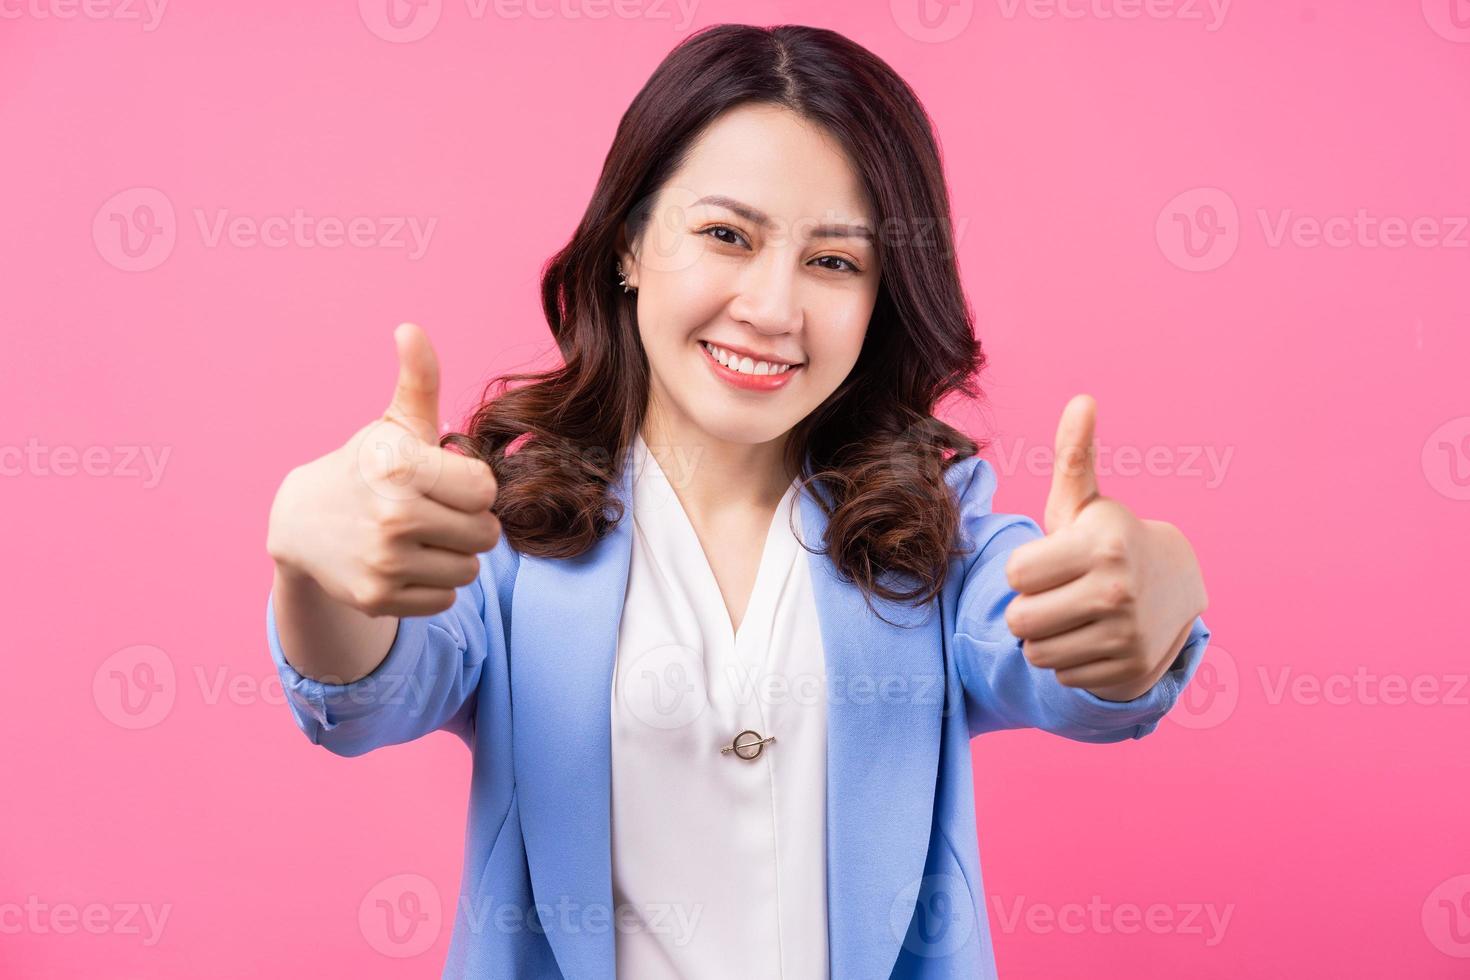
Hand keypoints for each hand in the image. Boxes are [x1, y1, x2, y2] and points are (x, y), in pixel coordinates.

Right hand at [266, 323, 501, 617]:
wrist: (302, 523)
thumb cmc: (366, 467)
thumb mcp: (394, 424)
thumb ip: (418, 380)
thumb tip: (410, 329)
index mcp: (402, 468)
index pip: (485, 490)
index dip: (471, 485)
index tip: (445, 480)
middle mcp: (393, 517)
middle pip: (485, 534)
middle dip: (467, 521)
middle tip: (435, 510)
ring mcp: (383, 562)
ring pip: (468, 569)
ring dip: (453, 554)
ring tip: (421, 536)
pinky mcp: (376, 598)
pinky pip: (445, 598)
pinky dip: (432, 583)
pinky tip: (406, 562)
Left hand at [1002, 394, 1207, 701]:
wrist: (1173, 592)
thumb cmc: (1106, 542)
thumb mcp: (1087, 504)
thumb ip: (1074, 456)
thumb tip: (1082, 401)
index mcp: (1102, 546)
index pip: (1015, 574)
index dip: (1026, 567)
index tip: (1053, 559)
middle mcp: (1116, 592)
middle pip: (1018, 619)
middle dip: (1030, 606)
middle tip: (1060, 591)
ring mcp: (1126, 637)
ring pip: (1035, 652)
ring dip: (1046, 636)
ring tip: (1074, 614)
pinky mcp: (1127, 673)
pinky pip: (1061, 675)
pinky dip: (1070, 660)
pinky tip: (1094, 638)